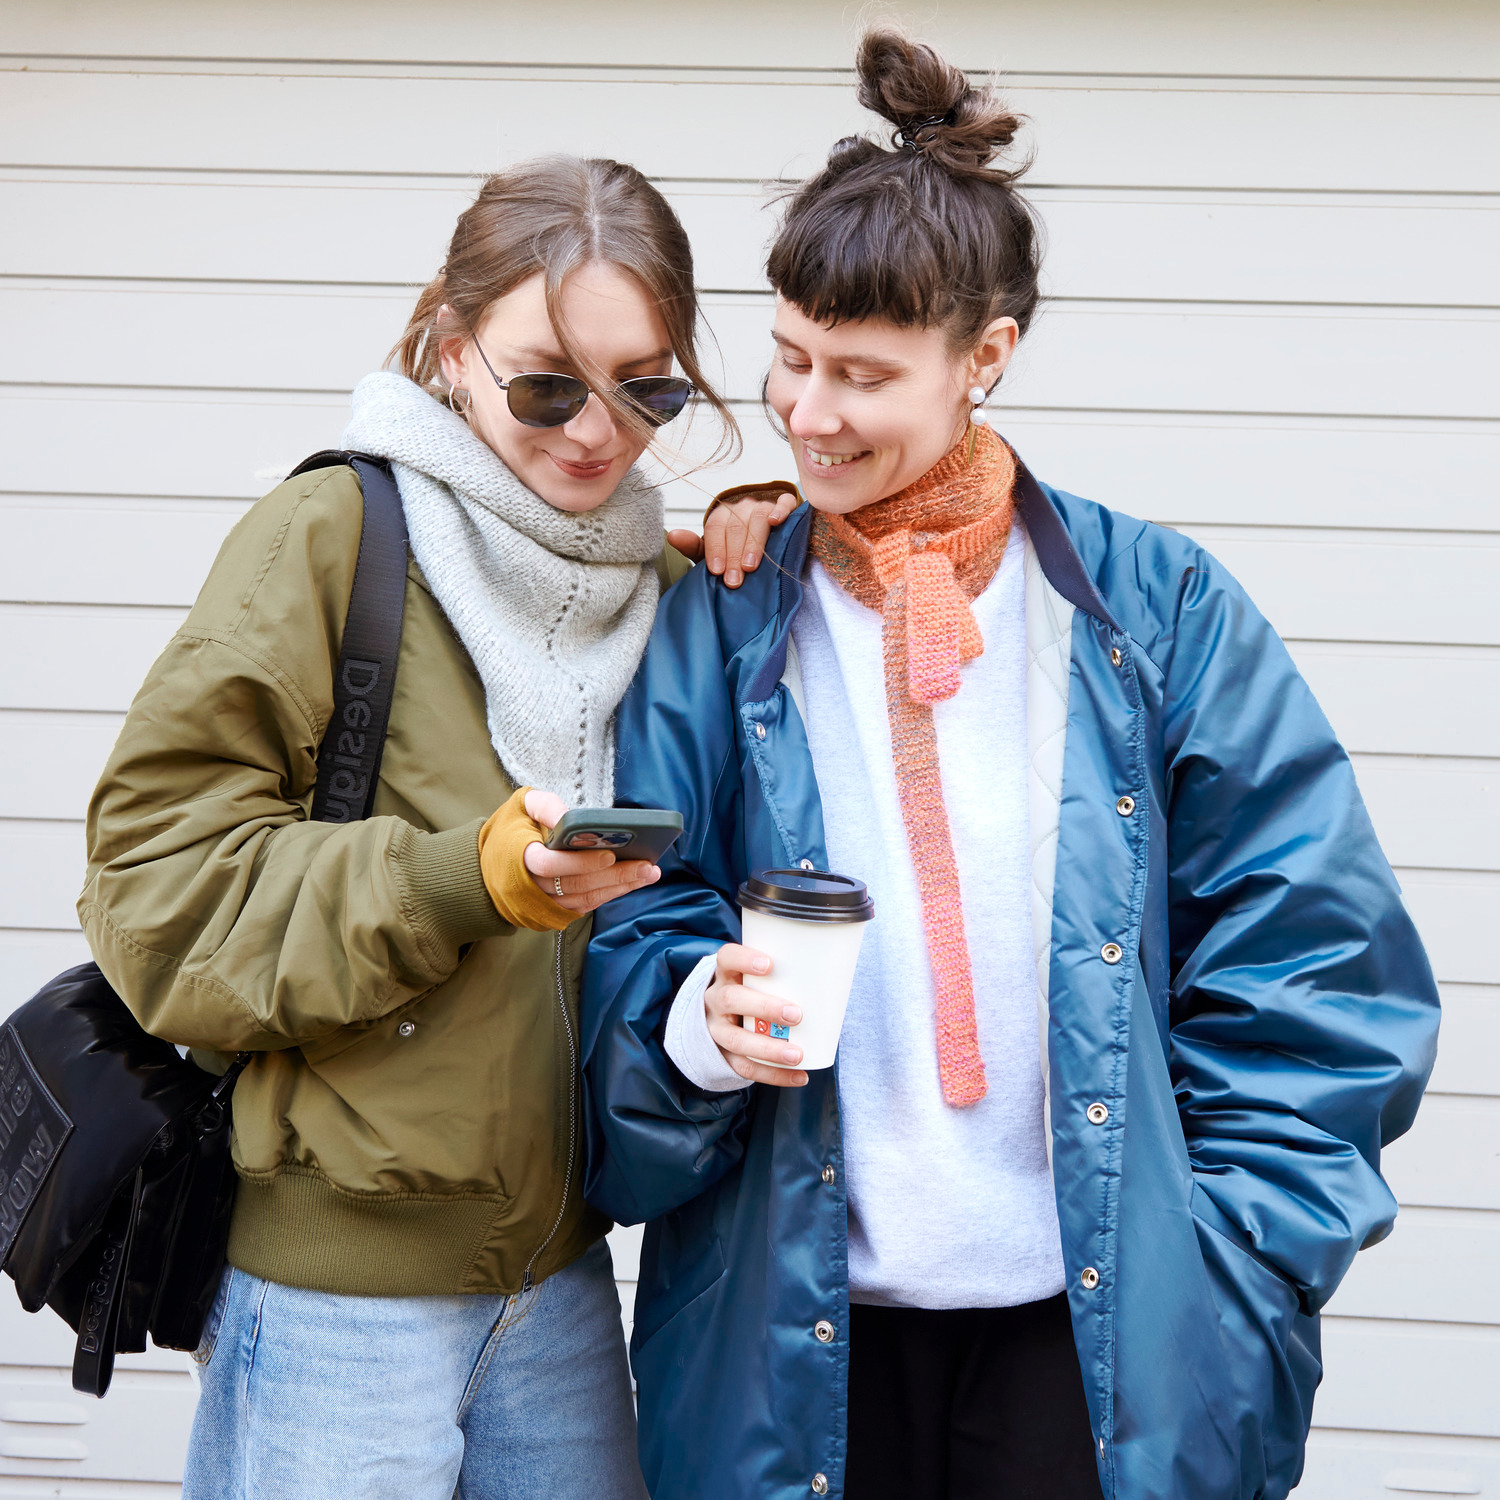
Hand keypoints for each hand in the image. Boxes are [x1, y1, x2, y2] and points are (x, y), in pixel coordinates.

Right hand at [521, 789, 659, 914]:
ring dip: (618, 888)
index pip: (548, 865)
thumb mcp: (521, 805)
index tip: (609, 855)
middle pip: (576, 885)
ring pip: (584, 899)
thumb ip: (545, 806)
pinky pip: (584, 907)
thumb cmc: (512, 828)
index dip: (579, 862)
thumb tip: (570, 817)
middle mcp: (530, 886)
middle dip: (614, 876)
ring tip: (648, 873)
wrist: (489, 864)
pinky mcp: (553, 912)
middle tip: (646, 865)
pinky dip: (608, 896)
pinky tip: (631, 883)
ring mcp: (541, 903)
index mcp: (519, 857)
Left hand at [667, 486, 799, 588]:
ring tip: (750, 566)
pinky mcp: (785, 505)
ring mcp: (764, 505)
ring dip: (753, 542)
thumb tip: (671, 536)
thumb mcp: (715, 551)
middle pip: (735, 526)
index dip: (715, 549)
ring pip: (757, 517)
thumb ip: (694, 546)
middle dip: (733, 555)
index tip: (716, 571)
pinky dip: (780, 510)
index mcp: (722, 516)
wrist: (768, 540)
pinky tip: (776, 522)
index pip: (715, 528)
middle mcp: (741, 507)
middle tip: (734, 580)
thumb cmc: (738, 550)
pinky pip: (784, 502)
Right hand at [705, 943, 807, 1087]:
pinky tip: (799, 1076)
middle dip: (764, 1007)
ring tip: (797, 1055)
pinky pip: (744, 1067)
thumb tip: (837, 973)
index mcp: (726, 974)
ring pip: (736, 1039)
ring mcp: (715, 1029)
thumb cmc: (751, 992)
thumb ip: (785, 976)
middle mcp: (715, 1000)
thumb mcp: (756, 978)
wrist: (718, 1019)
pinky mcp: (722, 1055)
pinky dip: (773, 1075)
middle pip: (731, 1000)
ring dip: (768, 1048)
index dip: (744, 959)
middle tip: (796, 1015)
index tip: (770, 964)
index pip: (727, 958)